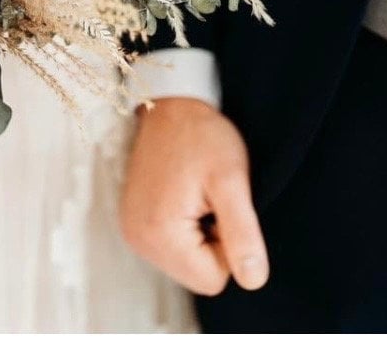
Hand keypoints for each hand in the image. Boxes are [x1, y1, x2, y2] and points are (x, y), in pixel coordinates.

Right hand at [120, 97, 268, 295]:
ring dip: (199, 233)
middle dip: (212, 241)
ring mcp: (132, 230)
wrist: (171, 105)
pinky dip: (184, 226)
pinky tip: (183, 194)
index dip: (229, 245)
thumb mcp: (231, 181)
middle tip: (209, 196)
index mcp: (158, 234)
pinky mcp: (134, 220)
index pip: (213, 280)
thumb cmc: (202, 137)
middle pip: (196, 273)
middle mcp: (137, 239)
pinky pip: (171, 245)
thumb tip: (254, 281)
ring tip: (196, 193)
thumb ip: (243, 234)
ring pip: (185, 261)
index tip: (220, 204)